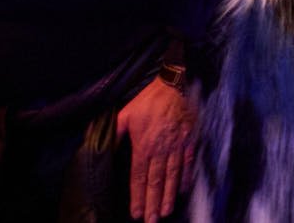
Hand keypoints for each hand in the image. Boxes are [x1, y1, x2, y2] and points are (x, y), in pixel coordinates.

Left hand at [118, 77, 197, 222]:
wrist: (175, 84)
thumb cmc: (148, 99)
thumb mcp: (125, 114)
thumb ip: (115, 134)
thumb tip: (103, 149)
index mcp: (143, 145)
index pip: (139, 177)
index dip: (137, 197)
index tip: (135, 213)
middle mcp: (161, 149)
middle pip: (156, 181)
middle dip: (153, 203)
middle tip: (151, 221)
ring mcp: (178, 146)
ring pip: (172, 176)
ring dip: (168, 196)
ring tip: (165, 212)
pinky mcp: (190, 140)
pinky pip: (188, 163)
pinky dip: (186, 178)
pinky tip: (182, 191)